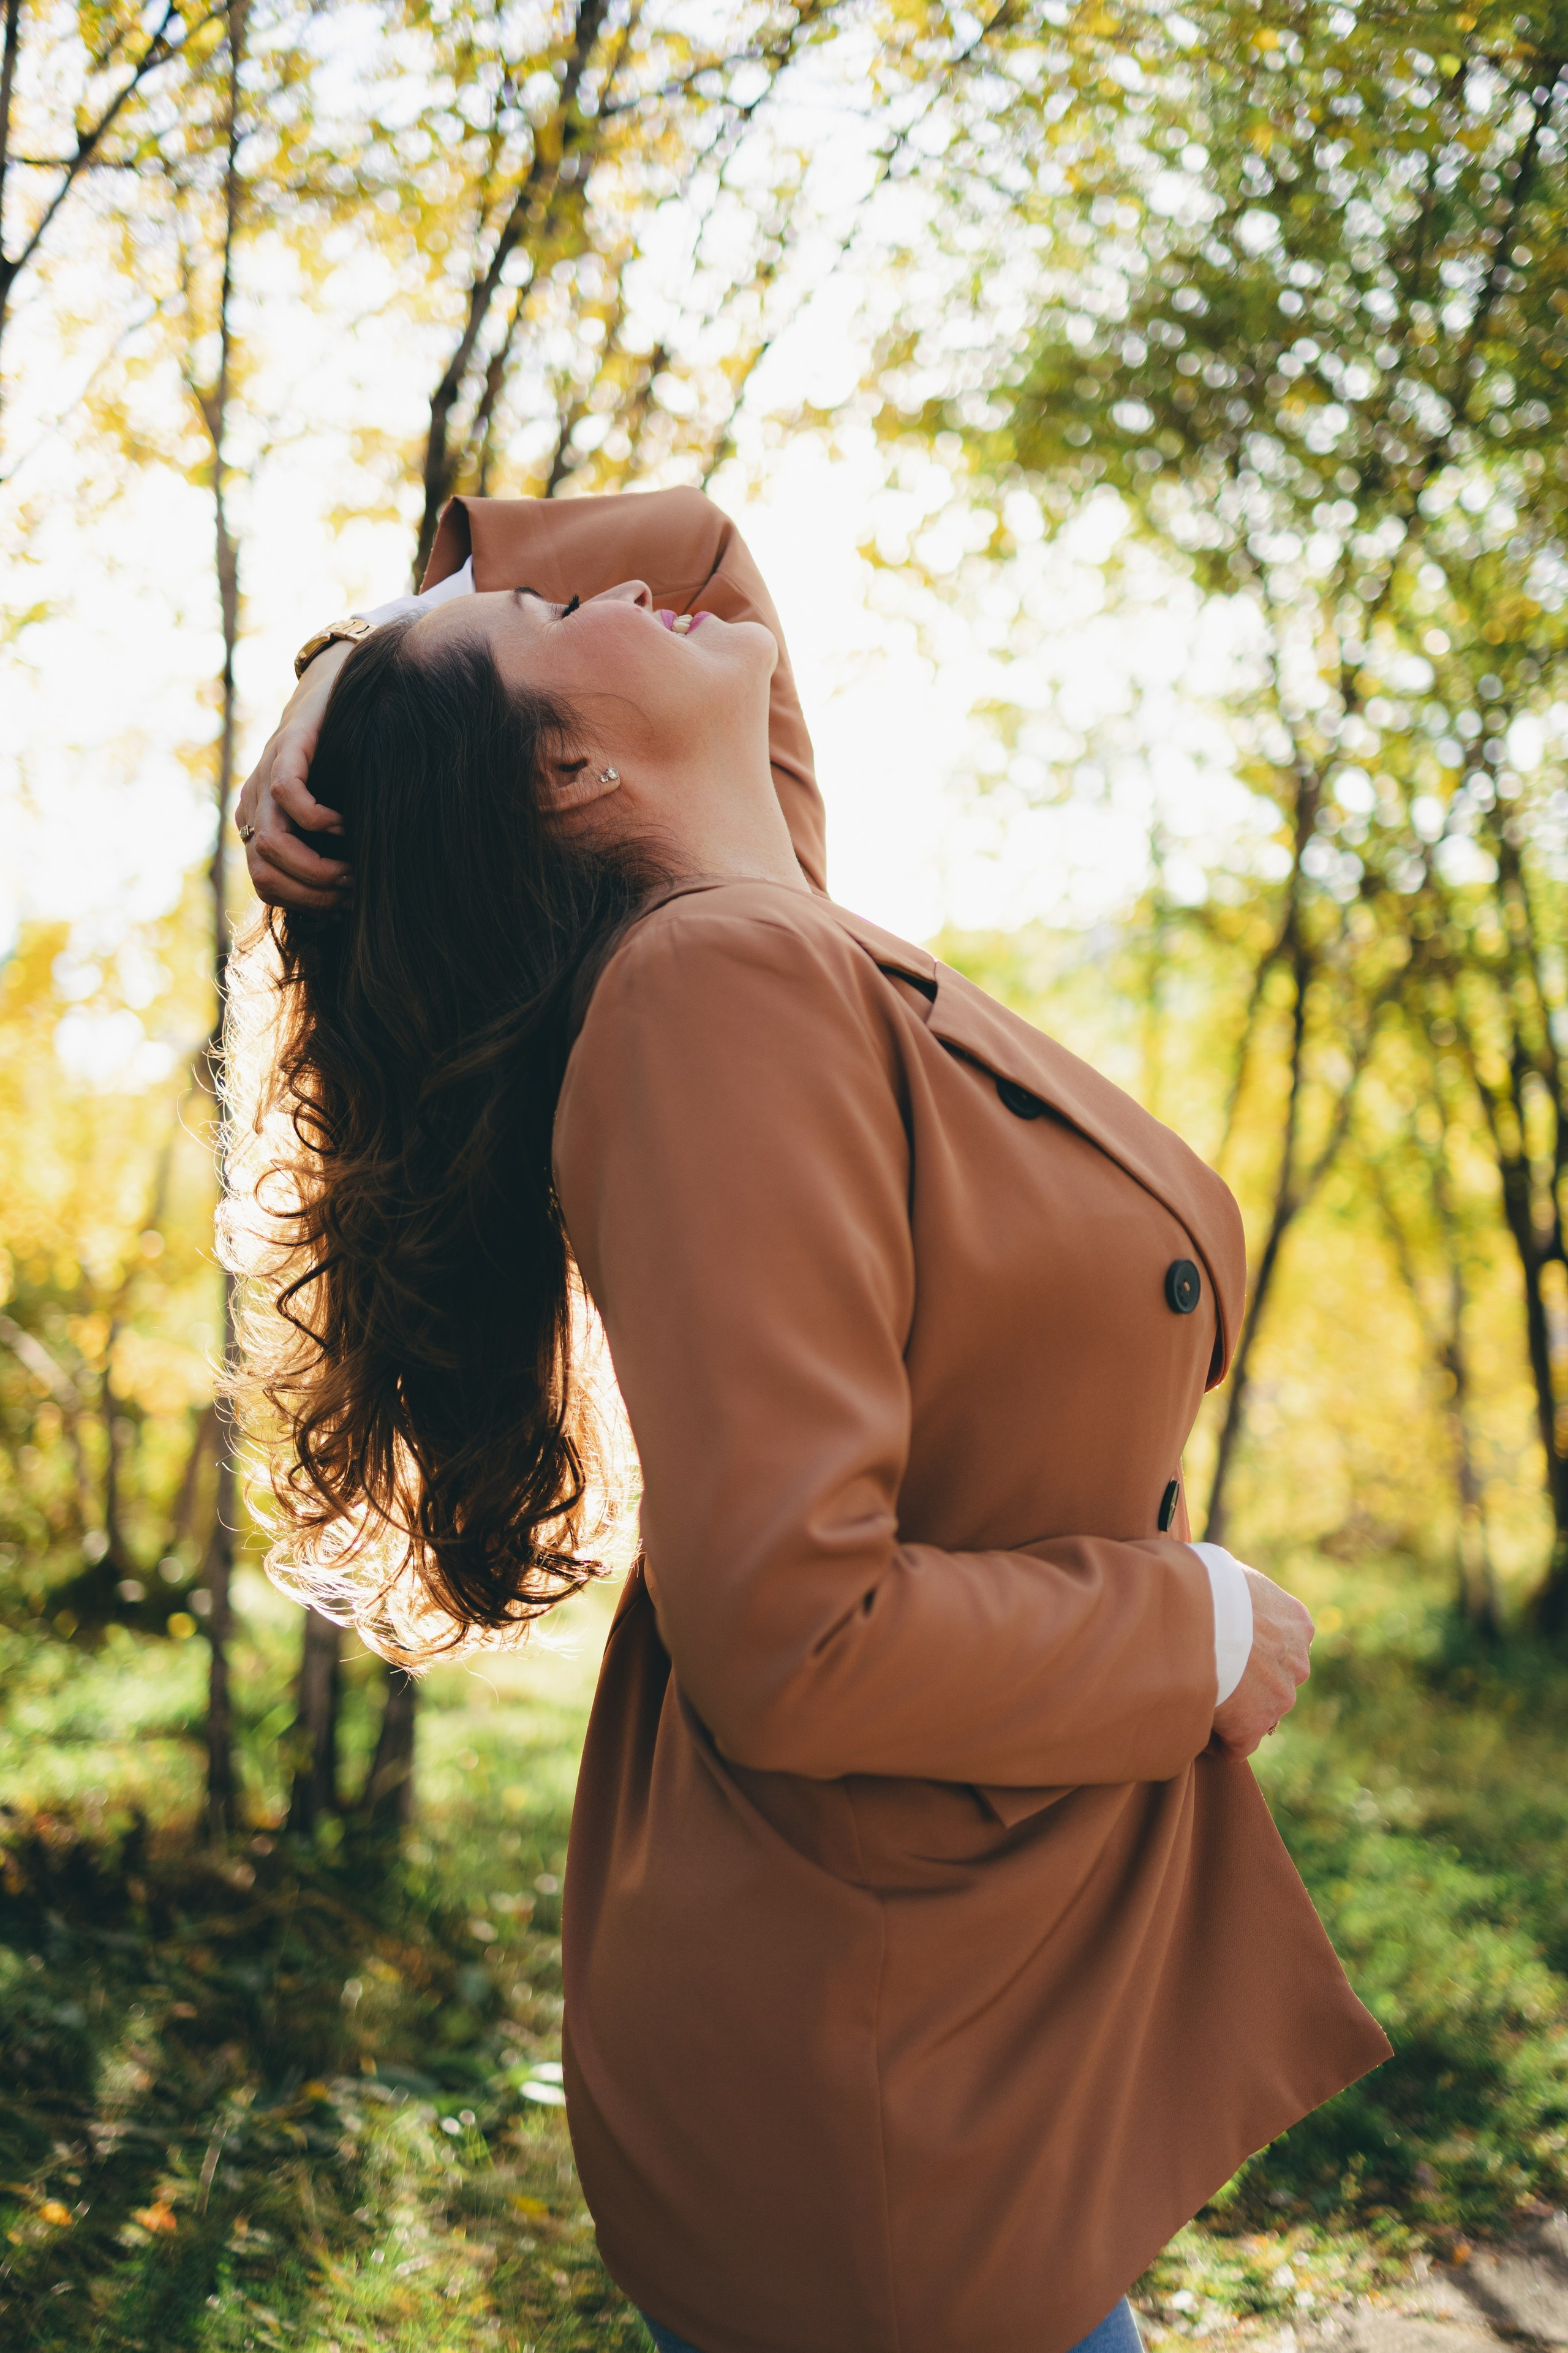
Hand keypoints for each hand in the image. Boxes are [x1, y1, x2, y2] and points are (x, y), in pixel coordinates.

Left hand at [234, 640, 355, 909]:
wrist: (339, 686)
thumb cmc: (346, 758)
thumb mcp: (336, 811)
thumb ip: (330, 847)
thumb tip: (353, 899)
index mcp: (261, 825)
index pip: (267, 884)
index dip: (305, 903)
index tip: (343, 906)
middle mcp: (256, 805)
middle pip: (264, 873)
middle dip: (311, 893)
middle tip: (352, 891)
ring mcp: (265, 776)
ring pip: (272, 843)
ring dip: (316, 867)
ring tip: (352, 868)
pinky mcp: (286, 748)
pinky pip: (289, 794)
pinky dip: (319, 819)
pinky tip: (347, 822)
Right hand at [1210, 1566, 1313, 1759]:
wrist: (1197, 1610)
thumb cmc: (1203, 1583)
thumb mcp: (1234, 1576)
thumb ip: (1240, 1594)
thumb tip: (1216, 1586)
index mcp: (1297, 1622)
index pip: (1281, 1647)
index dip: (1251, 1653)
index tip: (1224, 1652)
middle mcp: (1299, 1662)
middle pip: (1274, 1682)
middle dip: (1247, 1684)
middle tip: (1208, 1674)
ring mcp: (1281, 1696)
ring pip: (1259, 1713)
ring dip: (1234, 1709)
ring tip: (1198, 1697)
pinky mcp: (1255, 1725)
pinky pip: (1238, 1745)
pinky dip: (1219, 1740)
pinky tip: (1195, 1722)